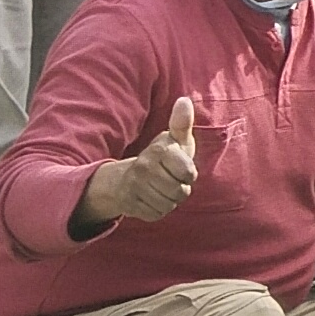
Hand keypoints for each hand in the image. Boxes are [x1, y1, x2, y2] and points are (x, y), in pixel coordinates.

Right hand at [79, 97, 200, 228]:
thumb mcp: (174, 140)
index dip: (188, 174)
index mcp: (158, 151)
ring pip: (169, 205)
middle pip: (180, 192)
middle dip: (180, 189)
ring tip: (161, 188)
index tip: (180, 168)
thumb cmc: (162, 157)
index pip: (188, 173)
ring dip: (170, 200)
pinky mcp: (130, 206)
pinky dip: (158, 210)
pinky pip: (157, 214)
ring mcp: (135, 188)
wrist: (126, 178)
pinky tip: (151, 198)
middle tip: (170, 180)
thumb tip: (184, 100)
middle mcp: (144, 168)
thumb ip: (182, 123)